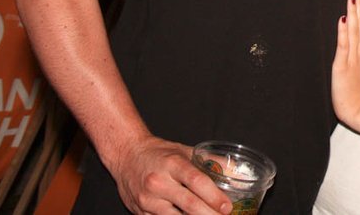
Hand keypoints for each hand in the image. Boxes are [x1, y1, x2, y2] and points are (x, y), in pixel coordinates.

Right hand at [108, 135, 231, 213]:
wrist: (126, 155)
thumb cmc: (158, 153)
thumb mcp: (184, 151)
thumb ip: (209, 161)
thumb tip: (233, 170)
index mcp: (172, 164)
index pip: (197, 181)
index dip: (214, 196)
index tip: (227, 206)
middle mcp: (159, 182)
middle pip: (188, 203)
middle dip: (209, 214)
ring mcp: (148, 199)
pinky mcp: (140, 212)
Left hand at [332, 0, 359, 127]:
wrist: (358, 110)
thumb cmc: (357, 93)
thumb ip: (359, 56)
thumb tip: (358, 41)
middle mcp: (359, 52)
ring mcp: (352, 58)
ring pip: (354, 32)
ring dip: (354, 14)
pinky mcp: (343, 65)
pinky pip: (344, 46)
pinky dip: (344, 32)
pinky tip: (343, 20)